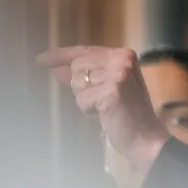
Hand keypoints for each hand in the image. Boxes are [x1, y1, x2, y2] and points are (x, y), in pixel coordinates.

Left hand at [36, 46, 169, 172]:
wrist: (146, 137)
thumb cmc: (127, 114)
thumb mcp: (107, 87)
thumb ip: (85, 75)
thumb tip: (55, 69)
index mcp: (124, 54)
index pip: (85, 50)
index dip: (61, 55)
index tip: (40, 59)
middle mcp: (122, 59)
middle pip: (78, 66)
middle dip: (81, 86)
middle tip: (101, 100)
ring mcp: (118, 74)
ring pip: (77, 82)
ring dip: (86, 99)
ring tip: (105, 107)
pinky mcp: (111, 91)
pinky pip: (82, 99)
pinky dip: (89, 110)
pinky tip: (105, 115)